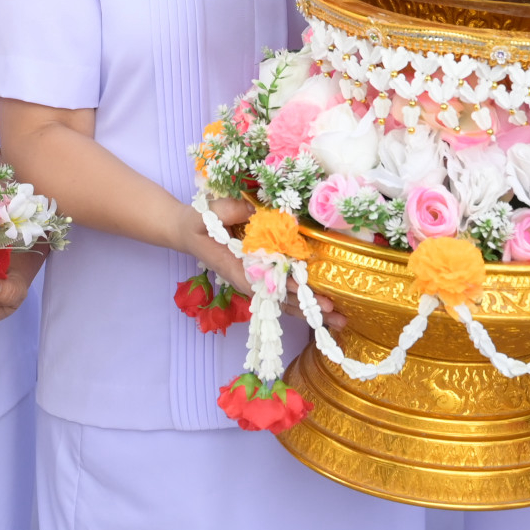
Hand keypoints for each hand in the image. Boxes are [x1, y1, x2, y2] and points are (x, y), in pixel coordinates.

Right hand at [180, 196, 342, 331]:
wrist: (189, 233)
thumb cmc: (199, 224)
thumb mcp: (209, 214)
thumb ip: (230, 211)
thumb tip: (253, 210)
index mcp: (237, 268)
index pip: (266, 282)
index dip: (286, 288)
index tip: (305, 292)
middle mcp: (250, 281)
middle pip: (282, 301)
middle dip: (309, 308)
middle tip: (335, 313)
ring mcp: (257, 283)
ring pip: (287, 303)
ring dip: (313, 311)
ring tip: (340, 320)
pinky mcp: (263, 280)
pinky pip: (285, 295)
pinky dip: (305, 303)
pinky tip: (326, 311)